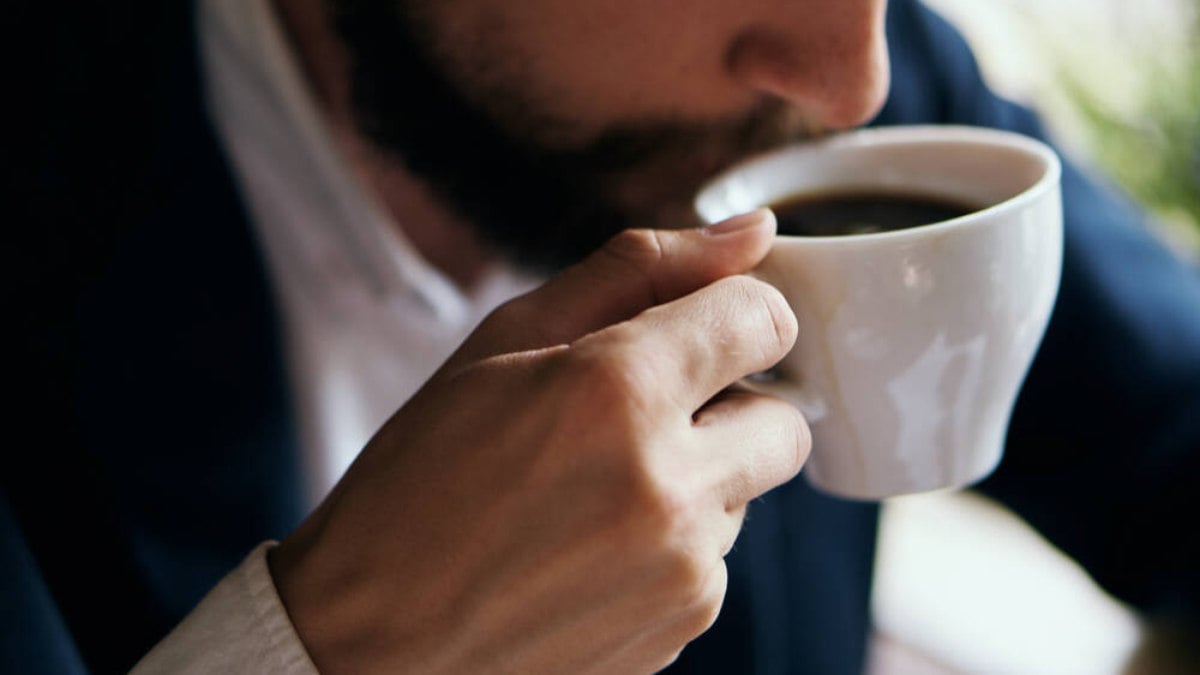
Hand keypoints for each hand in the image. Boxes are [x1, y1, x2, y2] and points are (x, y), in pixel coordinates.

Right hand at [270, 209, 809, 673]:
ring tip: (592, 492)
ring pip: (748, 494)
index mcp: (617, 391)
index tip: (703, 328)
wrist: (370, 641)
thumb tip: (754, 231)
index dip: (737, 313)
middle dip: (734, 405)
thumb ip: (639, 270)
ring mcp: (684, 571)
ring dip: (698, 478)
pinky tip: (589, 549)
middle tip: (644, 415)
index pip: (764, 319)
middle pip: (785, 419)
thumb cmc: (420, 480)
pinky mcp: (685, 629)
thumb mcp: (503, 343)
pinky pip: (714, 560)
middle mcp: (669, 486)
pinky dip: (673, 544)